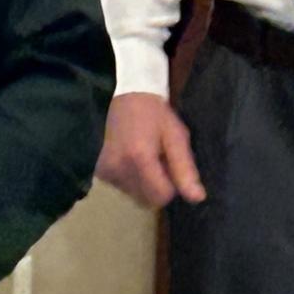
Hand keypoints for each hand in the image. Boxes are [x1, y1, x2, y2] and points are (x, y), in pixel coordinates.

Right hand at [96, 93, 205, 209]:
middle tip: (157, 159)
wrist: (117, 92)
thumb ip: (185, 167)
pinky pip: (120, 187)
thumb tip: (197, 198)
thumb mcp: (174, 133)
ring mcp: (104, 172)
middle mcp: (118, 170)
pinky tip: (128, 156)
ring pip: (133, 195)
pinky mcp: (96, 171)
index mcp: (140, 159)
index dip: (171, 184)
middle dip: (157, 186)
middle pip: (147, 200)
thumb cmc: (150, 111)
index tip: (169, 165)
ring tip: (141, 155)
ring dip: (142, 183)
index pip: (162, 197)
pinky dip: (128, 177)